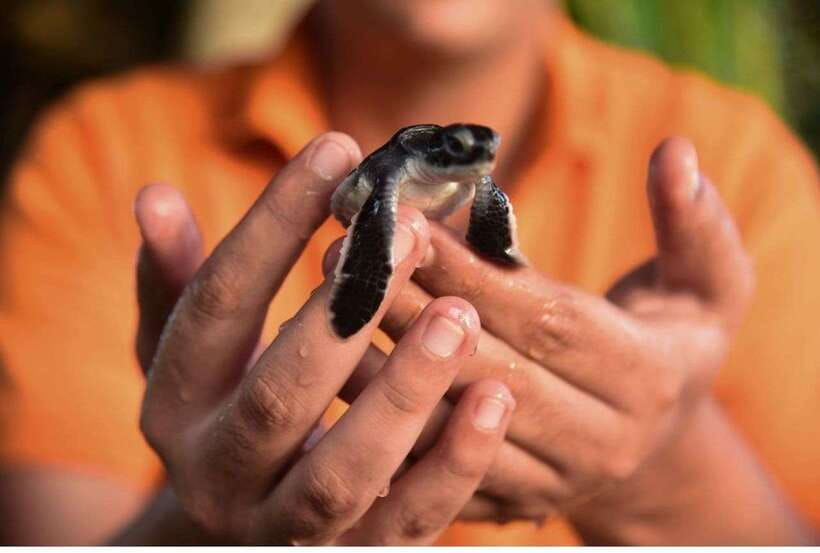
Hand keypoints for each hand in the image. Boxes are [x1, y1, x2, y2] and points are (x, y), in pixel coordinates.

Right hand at [133, 133, 515, 544]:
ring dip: (405, 393)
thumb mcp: (191, 350)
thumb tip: (154, 197)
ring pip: (342, 474)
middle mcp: (216, 474)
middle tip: (407, 236)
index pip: (215, 305)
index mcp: (174, 405)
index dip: (271, 223)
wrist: (237, 527)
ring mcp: (281, 528)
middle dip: (345, 313)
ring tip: (460, 317)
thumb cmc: (227, 408)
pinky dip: (454, 466)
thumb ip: (177, 281)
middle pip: (278, 397)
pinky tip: (494, 398)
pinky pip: (406, 523)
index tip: (335, 150)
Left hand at [364, 137, 754, 521]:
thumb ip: (693, 223)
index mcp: (646, 379)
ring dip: (383, 367)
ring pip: (452, 429)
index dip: (477, 274)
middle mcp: (600, 442)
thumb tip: (675, 152)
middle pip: (490, 372)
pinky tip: (335, 373)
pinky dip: (385, 423)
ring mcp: (549, 483)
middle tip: (348, 253)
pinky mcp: (507, 506)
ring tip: (325, 305)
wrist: (655, 444)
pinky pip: (433, 473)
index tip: (410, 222)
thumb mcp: (708, 284)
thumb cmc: (672, 344)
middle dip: (414, 311)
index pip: (549, 322)